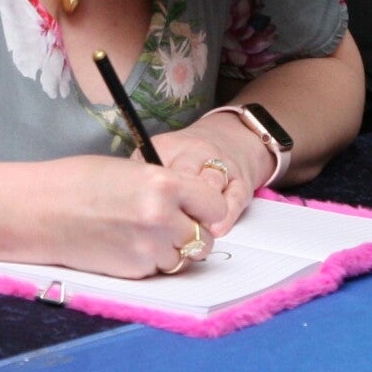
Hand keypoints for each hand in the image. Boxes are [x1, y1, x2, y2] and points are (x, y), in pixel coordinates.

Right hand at [27, 154, 235, 278]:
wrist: (37, 211)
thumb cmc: (75, 183)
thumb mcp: (130, 171)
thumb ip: (165, 188)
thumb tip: (186, 205)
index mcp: (164, 185)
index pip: (215, 205)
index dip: (205, 208)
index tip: (196, 209)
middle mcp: (163, 219)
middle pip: (205, 238)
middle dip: (191, 234)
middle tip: (169, 226)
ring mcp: (148, 249)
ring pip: (183, 258)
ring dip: (170, 251)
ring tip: (140, 236)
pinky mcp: (133, 271)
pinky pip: (156, 270)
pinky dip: (146, 262)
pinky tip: (122, 246)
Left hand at [150, 115, 270, 236]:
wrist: (231, 136)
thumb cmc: (186, 158)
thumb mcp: (157, 159)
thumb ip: (141, 180)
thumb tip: (129, 214)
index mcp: (166, 147)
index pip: (152, 174)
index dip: (146, 200)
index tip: (141, 219)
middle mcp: (194, 152)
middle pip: (182, 180)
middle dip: (172, 208)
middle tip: (164, 231)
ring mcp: (221, 165)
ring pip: (209, 188)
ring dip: (199, 213)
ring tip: (189, 235)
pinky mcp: (241, 182)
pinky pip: (234, 199)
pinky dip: (224, 217)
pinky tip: (215, 230)